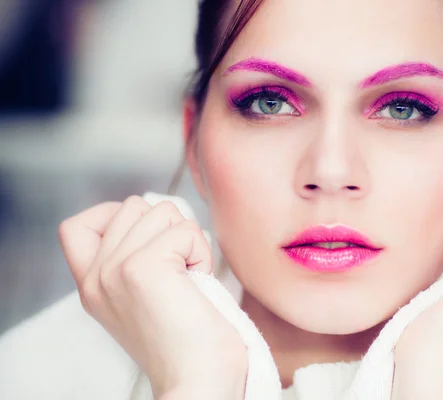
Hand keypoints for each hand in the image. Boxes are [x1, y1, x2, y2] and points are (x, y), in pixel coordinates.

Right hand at [58, 196, 246, 398]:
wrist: (198, 379)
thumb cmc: (186, 340)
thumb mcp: (142, 297)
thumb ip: (131, 258)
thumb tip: (155, 214)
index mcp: (92, 285)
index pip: (77, 225)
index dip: (114, 215)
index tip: (147, 239)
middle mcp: (96, 277)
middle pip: (132, 205)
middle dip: (167, 228)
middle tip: (179, 270)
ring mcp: (115, 270)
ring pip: (162, 211)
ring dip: (188, 240)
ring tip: (189, 278)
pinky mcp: (142, 268)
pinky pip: (185, 230)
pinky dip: (201, 252)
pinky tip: (197, 283)